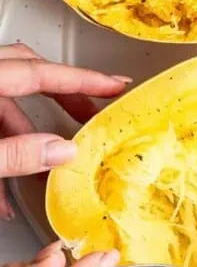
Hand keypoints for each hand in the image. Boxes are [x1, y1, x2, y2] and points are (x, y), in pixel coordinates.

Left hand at [0, 42, 130, 218]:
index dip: (82, 79)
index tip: (114, 85)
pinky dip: (5, 149)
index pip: (41, 72)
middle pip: (30, 73)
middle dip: (65, 96)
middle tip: (92, 112)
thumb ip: (16, 155)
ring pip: (8, 103)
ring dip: (29, 135)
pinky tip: (5, 194)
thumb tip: (62, 152)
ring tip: (47, 170)